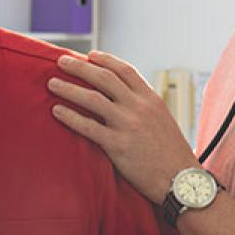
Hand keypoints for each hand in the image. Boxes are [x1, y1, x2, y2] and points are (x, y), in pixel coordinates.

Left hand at [47, 51, 198, 202]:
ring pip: (92, 98)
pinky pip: (88, 127)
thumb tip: (124, 99)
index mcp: (151, 99)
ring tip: (52, 84)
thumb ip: (144, 107)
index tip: (90, 55)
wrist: (181, 180)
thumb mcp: (163, 120)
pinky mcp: (118, 145)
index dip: (105, 60)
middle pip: (104, 78)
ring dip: (69, 88)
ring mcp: (128, 125)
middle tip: (62, 61)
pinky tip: (57, 111)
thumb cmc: (172, 154)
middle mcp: (139, 107)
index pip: (125, 70)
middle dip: (80, 67)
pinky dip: (70, 116)